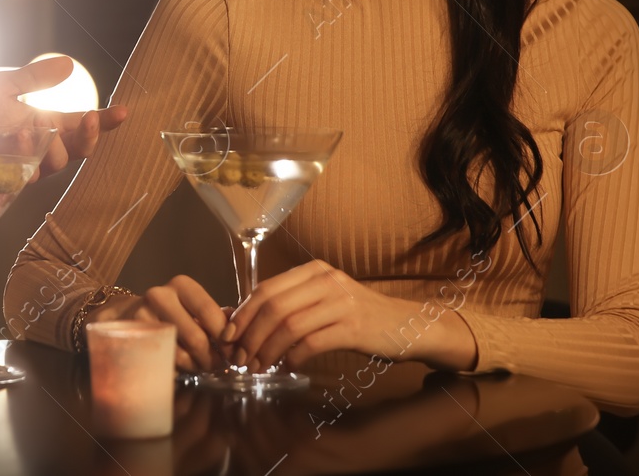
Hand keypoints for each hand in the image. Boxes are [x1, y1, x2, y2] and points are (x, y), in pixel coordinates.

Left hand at [0, 55, 126, 176]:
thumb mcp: (2, 86)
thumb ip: (35, 79)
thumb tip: (70, 65)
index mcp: (41, 122)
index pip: (79, 125)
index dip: (104, 122)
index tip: (124, 113)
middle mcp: (38, 146)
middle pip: (77, 150)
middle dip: (88, 137)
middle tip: (91, 119)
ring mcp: (24, 165)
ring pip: (56, 164)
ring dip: (51, 147)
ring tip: (30, 131)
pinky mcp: (8, 180)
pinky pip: (27, 174)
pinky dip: (25, 157)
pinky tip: (17, 141)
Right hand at [95, 275, 229, 372]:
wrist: (128, 315)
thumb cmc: (170, 312)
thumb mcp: (193, 306)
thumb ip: (217, 315)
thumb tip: (241, 328)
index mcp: (181, 285)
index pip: (212, 313)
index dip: (227, 337)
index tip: (233, 350)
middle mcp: (160, 296)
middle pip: (198, 338)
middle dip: (214, 358)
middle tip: (221, 365)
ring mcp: (144, 317)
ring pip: (183, 354)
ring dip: (198, 366)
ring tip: (204, 366)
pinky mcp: (135, 338)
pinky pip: (166, 362)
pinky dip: (181, 369)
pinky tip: (186, 366)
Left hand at [225, 259, 478, 372]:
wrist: (409, 325)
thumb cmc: (360, 316)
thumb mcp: (325, 300)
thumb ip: (291, 305)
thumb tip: (245, 323)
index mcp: (313, 270)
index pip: (266, 289)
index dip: (243, 314)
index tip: (229, 337)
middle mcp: (325, 280)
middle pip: (273, 306)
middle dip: (250, 335)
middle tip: (239, 358)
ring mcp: (341, 302)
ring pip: (289, 326)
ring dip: (267, 350)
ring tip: (258, 367)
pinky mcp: (353, 327)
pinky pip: (312, 342)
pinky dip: (293, 357)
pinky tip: (287, 366)